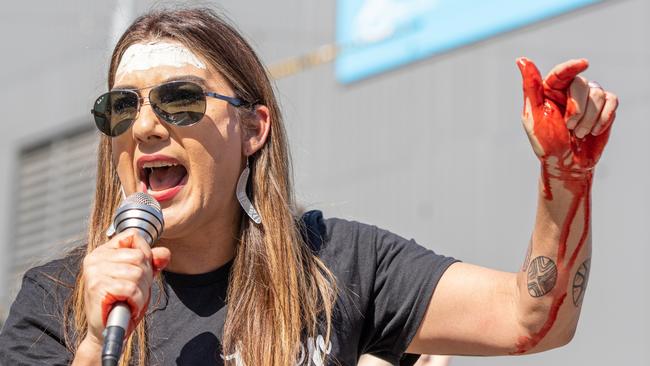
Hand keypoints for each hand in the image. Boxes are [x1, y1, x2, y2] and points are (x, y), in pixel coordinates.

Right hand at [81, 230, 170, 344]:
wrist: (105, 330)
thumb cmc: (121, 302)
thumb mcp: (140, 278)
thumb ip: (152, 262)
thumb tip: (165, 253)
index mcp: (103, 251)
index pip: (133, 236)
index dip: (145, 252)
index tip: (142, 270)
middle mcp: (95, 258)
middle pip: (139, 256)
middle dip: (146, 277)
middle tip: (135, 291)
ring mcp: (94, 272)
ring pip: (138, 273)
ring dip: (142, 291)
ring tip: (131, 300)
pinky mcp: (97, 287)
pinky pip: (132, 289)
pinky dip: (137, 301)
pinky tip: (129, 306)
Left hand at [516, 57, 617, 176]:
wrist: (567, 164)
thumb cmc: (547, 141)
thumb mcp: (534, 115)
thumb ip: (531, 87)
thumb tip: (521, 59)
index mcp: (551, 90)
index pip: (562, 72)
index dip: (572, 66)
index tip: (583, 64)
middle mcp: (571, 90)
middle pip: (581, 84)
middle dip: (576, 109)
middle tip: (569, 127)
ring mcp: (589, 98)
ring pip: (598, 94)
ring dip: (588, 119)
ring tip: (578, 134)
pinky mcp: (605, 108)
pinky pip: (612, 101)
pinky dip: (603, 118)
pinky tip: (594, 131)